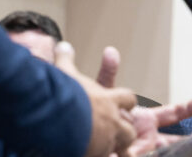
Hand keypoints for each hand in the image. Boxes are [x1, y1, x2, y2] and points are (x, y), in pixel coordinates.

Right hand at [55, 42, 136, 156]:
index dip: (126, 101)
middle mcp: (113, 119)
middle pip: (129, 126)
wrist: (62, 117)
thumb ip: (66, 59)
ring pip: (125, 142)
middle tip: (120, 128)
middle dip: (126, 127)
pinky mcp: (101, 152)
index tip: (124, 103)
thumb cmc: (66, 94)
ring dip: (120, 144)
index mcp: (107, 99)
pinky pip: (110, 155)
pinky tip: (100, 153)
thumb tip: (63, 45)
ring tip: (113, 147)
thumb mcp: (65, 73)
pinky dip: (106, 154)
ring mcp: (109, 138)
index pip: (127, 98)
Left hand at [92, 45, 191, 156]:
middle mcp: (148, 133)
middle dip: (186, 136)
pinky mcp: (131, 152)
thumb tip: (110, 52)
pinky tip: (138, 151)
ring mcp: (141, 145)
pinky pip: (139, 153)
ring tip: (185, 146)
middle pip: (173, 137)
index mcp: (147, 118)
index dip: (186, 108)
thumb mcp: (105, 90)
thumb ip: (109, 73)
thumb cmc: (98, 109)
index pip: (171, 113)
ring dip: (168, 148)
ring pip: (160, 150)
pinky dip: (140, 152)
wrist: (86, 125)